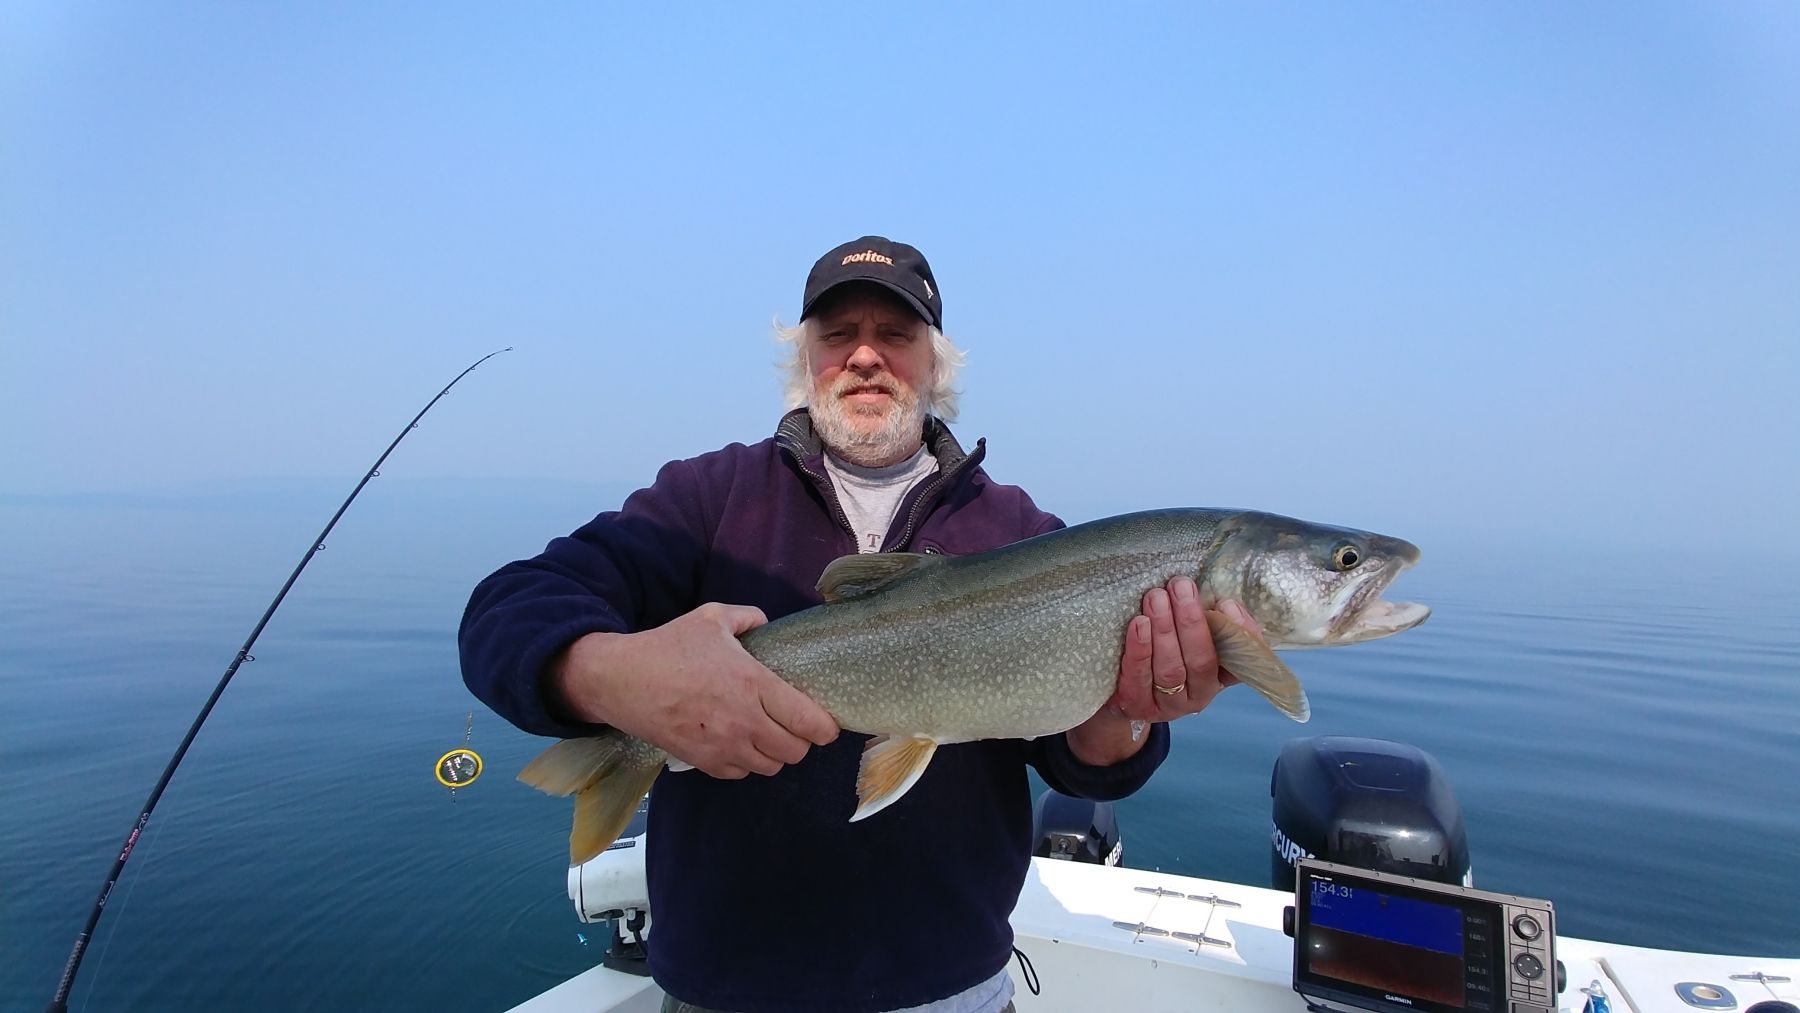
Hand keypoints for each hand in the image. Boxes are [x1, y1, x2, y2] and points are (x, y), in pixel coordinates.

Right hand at [552, 603, 839, 778]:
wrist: (621, 680)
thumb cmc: (668, 646)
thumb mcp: (711, 618)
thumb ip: (748, 617)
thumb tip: (765, 623)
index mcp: (754, 684)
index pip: (809, 722)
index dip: (826, 728)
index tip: (827, 724)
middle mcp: (744, 721)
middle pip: (796, 751)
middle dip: (801, 740)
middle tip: (793, 726)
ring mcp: (723, 746)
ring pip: (770, 767)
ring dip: (774, 753)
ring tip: (766, 735)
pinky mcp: (703, 762)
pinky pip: (741, 774)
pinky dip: (746, 763)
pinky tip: (738, 744)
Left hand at [1065, 578, 1266, 766]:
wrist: (1122, 690)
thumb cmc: (1164, 652)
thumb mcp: (1190, 637)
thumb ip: (1206, 620)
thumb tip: (1217, 597)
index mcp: (1219, 676)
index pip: (1242, 660)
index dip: (1239, 634)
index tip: (1226, 603)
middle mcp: (1199, 695)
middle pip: (1201, 661)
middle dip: (1191, 621)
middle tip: (1180, 586)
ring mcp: (1168, 705)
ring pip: (1170, 670)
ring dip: (1164, 630)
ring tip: (1156, 598)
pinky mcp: (1137, 706)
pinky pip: (1138, 678)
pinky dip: (1140, 650)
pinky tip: (1138, 624)